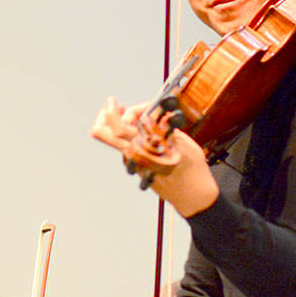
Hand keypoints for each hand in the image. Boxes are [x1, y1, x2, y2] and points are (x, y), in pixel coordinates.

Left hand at [91, 96, 217, 217]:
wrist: (193, 196)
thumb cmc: (191, 168)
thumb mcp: (179, 140)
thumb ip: (160, 125)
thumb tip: (147, 111)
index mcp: (143, 147)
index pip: (117, 127)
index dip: (110, 111)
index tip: (112, 100)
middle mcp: (133, 155)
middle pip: (102, 133)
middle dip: (105, 116)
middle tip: (116, 106)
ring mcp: (133, 162)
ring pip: (118, 137)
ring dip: (125, 123)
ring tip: (144, 116)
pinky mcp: (137, 167)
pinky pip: (128, 145)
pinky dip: (134, 134)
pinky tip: (149, 131)